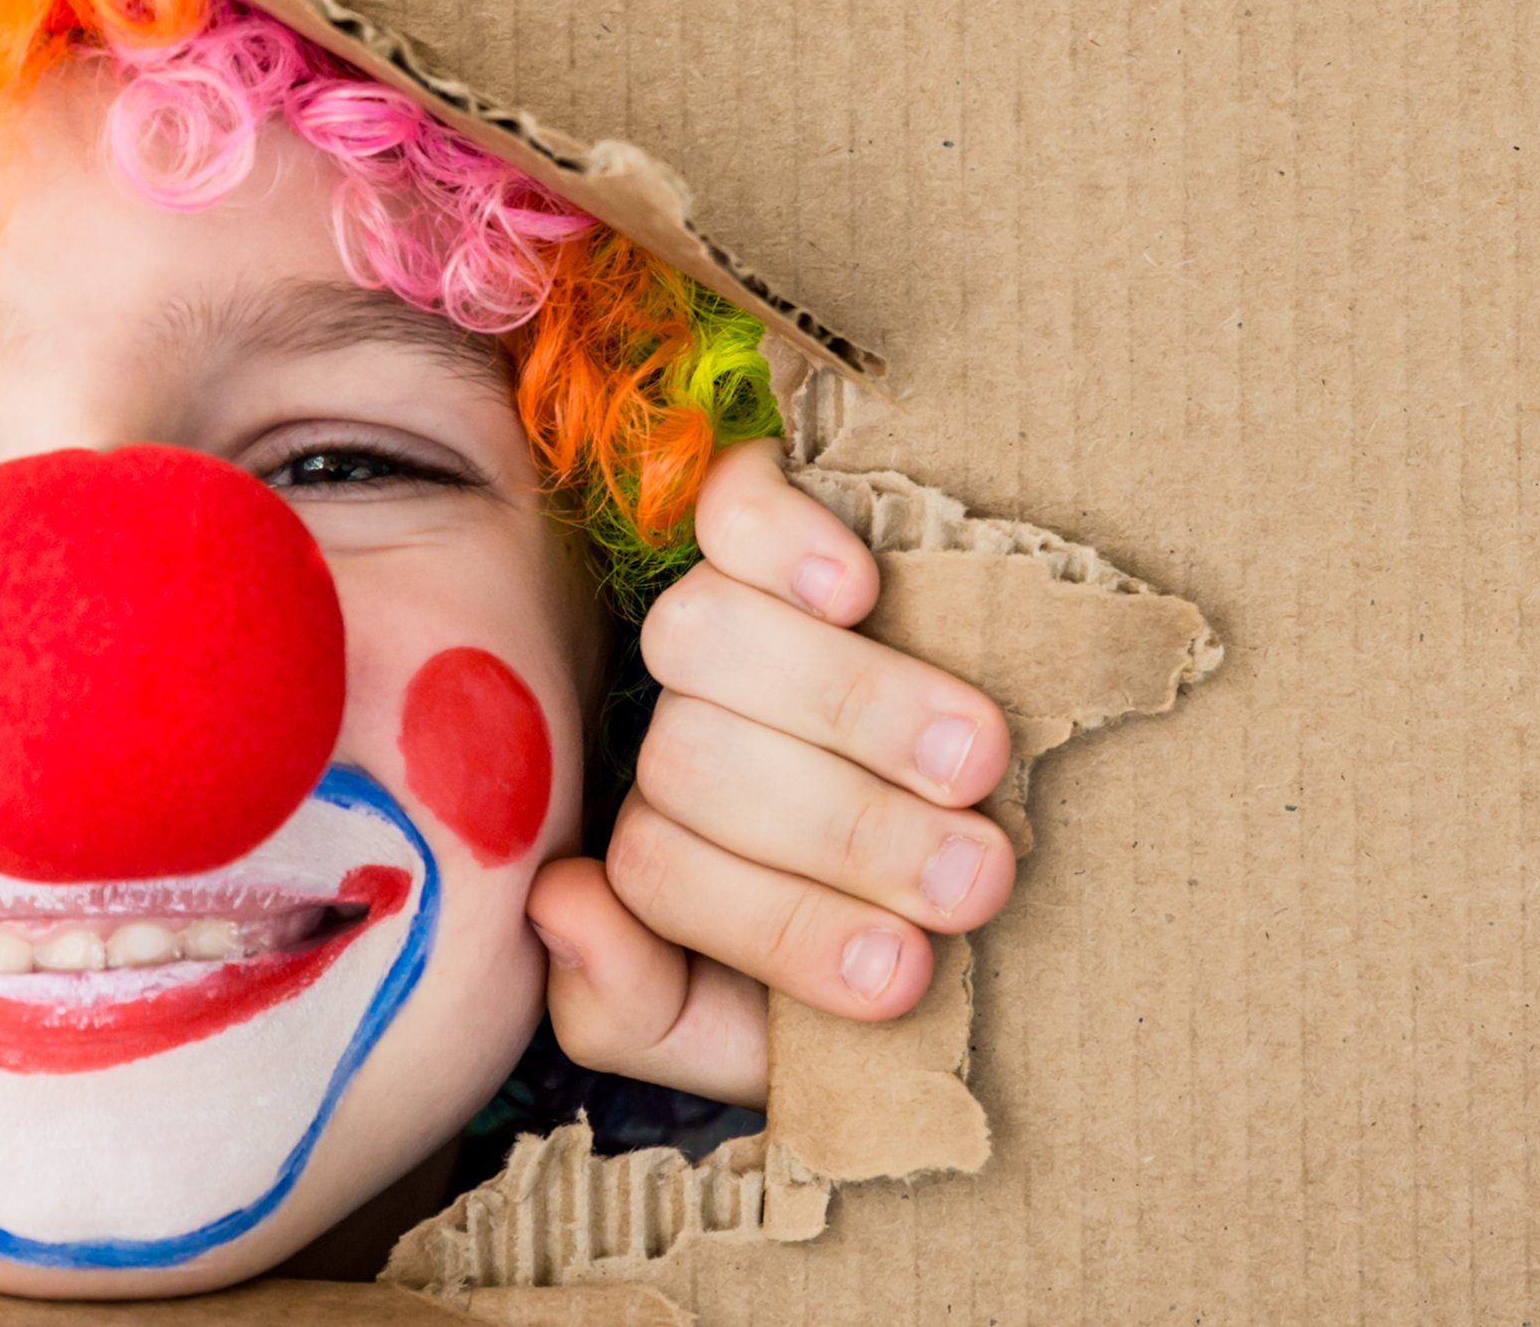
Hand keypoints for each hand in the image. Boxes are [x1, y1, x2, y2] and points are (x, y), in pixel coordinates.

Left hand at [524, 439, 1015, 1106]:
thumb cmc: (878, 956)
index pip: (659, 872)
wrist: (973, 900)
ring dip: (852, 704)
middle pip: (694, 758)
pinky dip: (783, 539)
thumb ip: (633, 1006)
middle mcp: (674, 738)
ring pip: (703, 642)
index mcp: (665, 856)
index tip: (905, 976)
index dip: (780, 925)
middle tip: (977, 878)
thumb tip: (561, 901)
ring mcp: (715, 629)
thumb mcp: (747, 1031)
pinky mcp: (760, 525)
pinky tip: (857, 588)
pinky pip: (731, 507)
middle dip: (847, 830)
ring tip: (976, 763)